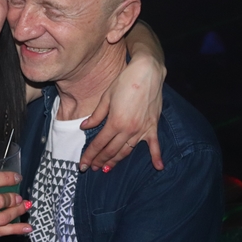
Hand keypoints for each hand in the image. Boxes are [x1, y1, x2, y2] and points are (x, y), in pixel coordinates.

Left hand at [79, 54, 165, 171]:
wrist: (147, 72)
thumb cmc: (124, 82)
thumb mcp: (106, 97)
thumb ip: (96, 115)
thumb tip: (84, 127)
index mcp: (115, 122)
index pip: (99, 144)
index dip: (90, 155)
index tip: (83, 165)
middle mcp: (129, 129)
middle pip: (111, 150)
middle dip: (100, 161)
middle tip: (92, 168)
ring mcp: (142, 129)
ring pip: (127, 151)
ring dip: (116, 161)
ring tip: (107, 169)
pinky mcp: (153, 125)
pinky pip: (155, 144)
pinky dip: (157, 156)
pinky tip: (158, 167)